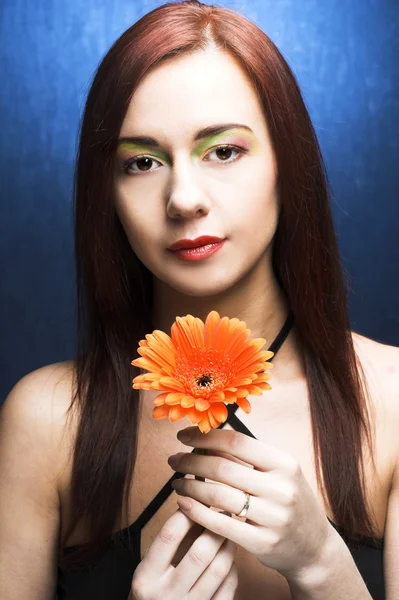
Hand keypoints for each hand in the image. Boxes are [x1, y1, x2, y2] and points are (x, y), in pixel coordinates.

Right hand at [130, 508, 237, 599]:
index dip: (187, 513)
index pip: (169, 535)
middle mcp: (165, 596)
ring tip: (229, 531)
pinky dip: (232, 569)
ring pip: (218, 569)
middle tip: (223, 513)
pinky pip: (228, 588)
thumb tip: (198, 507)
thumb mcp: (152, 568)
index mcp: (146, 578)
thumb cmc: (155, 591)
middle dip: (215, 528)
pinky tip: (228, 558)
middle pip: (199, 553)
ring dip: (227, 545)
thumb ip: (172, 542)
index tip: (199, 501)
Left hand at [168, 426, 333, 578]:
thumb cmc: (289, 501)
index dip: (206, 436)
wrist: (314, 547)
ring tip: (177, 482)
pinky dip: (196, 511)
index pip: (237, 441)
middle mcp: (282, 488)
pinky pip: (220, 524)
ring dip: (190, 485)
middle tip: (174, 460)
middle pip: (223, 467)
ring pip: (218, 495)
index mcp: (284, 463)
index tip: (183, 435)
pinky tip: (183, 503)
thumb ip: (244, 457)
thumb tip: (206, 437)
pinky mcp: (263, 543)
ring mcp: (274, 517)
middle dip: (191, 461)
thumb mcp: (276, 473)